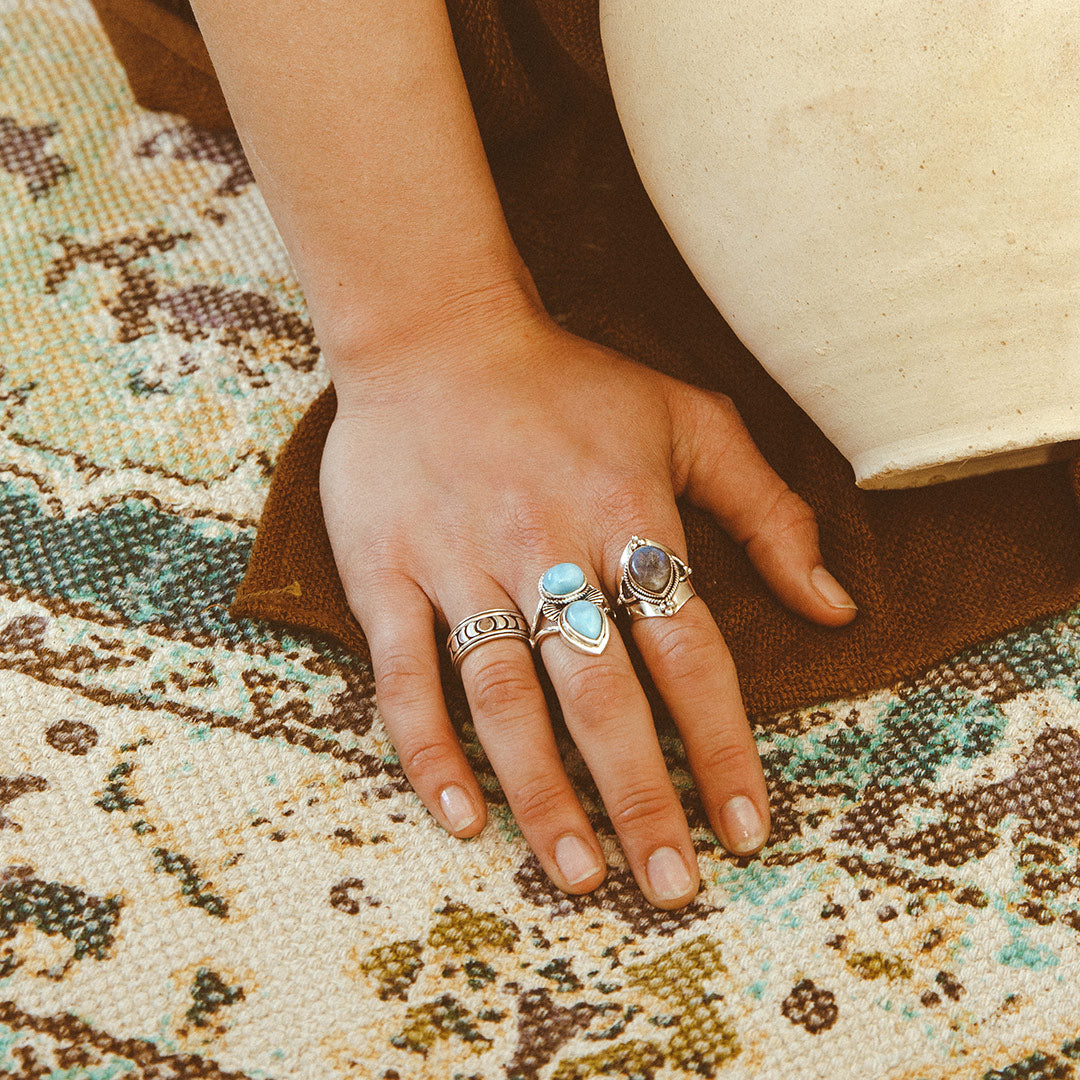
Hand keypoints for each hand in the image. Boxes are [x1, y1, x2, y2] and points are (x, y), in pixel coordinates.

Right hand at [320, 299, 856, 908]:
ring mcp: (459, 563)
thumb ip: (767, 509)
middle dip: (642, 797)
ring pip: (503, 700)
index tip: (749, 827)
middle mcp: (544, 549)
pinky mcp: (386, 572)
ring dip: (543, 794)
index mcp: (625, 513)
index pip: (689, 651)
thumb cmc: (569, 381)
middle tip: (671, 886)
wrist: (432, 334)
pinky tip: (461, 814)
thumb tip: (836, 606)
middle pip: (601, 695)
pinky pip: (403, 675)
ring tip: (580, 875)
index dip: (724, 745)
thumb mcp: (687, 418)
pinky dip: (427, 750)